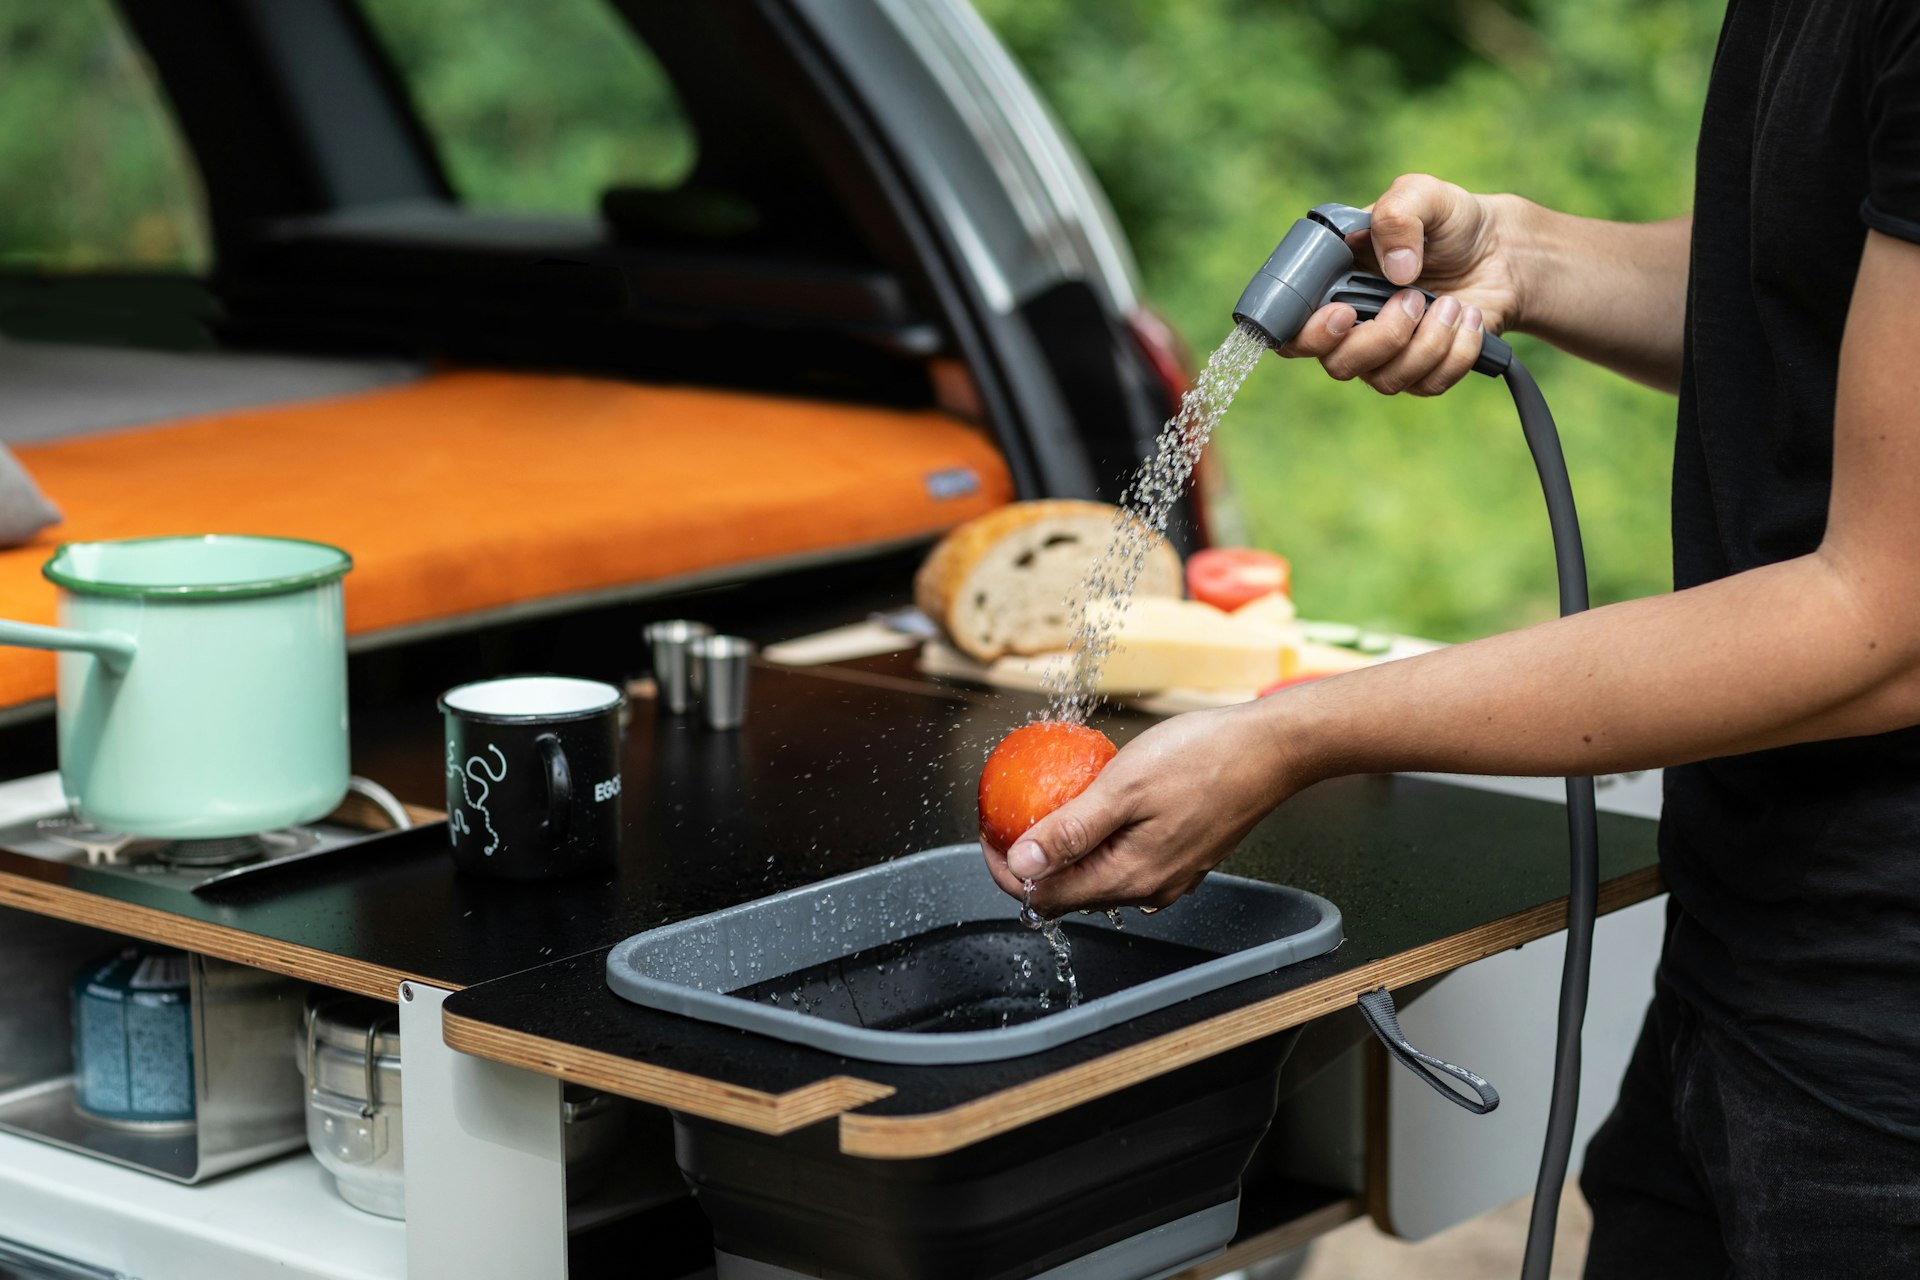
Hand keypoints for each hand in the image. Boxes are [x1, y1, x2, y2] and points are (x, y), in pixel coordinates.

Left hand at [980, 702, 1302, 916]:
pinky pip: (1126, 858)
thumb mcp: (1124, 787)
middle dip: (1030, 862)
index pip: (1044, 899)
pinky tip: (1096, 805)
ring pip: (1097, 876)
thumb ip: (1070, 830)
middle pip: (1068, 892)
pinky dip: (1099, 839)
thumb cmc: (1204, 758)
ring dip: (1065, 850)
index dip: (1006, 872)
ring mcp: (1169, 876)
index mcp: (1129, 878)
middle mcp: (1148, 889)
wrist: (1272, 750)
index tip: (990, 834)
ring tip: (1047, 806)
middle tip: (1011, 814)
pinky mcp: (1183, 857)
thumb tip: (1022, 866)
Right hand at [1279, 175, 1533, 396]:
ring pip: (1385, 380)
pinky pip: (1427, 385)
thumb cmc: (1449, 221)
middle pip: (1338, 364)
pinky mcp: (1423, 372)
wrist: (1502, 250)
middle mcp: (1352, 328)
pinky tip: (1468, 318)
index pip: (1292, 332)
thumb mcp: (1422, 194)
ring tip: (1452, 303)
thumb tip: (1394, 272)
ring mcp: (1387, 355)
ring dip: (1427, 342)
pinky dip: (1456, 353)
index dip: (1307, 335)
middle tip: (1413, 297)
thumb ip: (1397, 215)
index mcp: (1333, 287)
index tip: (1343, 312)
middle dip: (1380, 337)